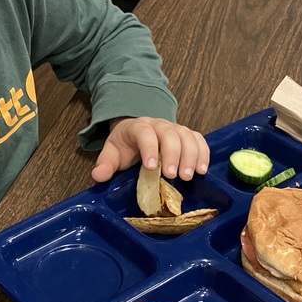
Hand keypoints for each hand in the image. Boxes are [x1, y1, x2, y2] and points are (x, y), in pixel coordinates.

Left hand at [91, 117, 209, 183]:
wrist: (136, 132)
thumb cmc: (126, 146)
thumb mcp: (112, 153)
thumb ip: (105, 164)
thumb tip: (98, 176)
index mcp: (138, 127)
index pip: (145, 133)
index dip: (149, 148)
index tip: (151, 167)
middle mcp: (159, 125)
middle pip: (169, 134)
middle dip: (173, 154)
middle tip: (174, 176)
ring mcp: (175, 129)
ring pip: (187, 136)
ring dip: (191, 156)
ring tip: (189, 176)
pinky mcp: (187, 136)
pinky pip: (199, 140)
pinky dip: (203, 154)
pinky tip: (202, 170)